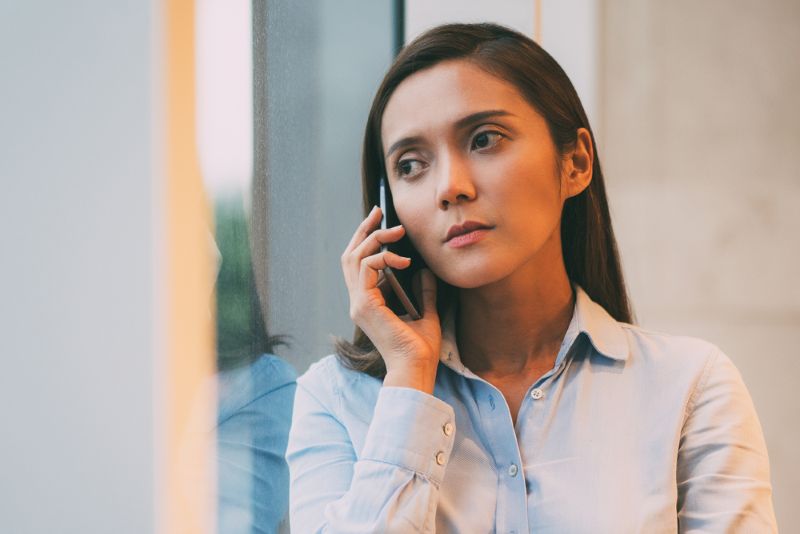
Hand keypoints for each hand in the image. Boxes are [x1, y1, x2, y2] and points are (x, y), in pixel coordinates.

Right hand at [341, 206, 440, 392]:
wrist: (416, 368)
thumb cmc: (420, 349)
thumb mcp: (426, 313)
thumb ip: (423, 292)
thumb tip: (425, 272)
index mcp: (369, 303)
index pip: (359, 265)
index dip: (366, 240)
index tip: (381, 222)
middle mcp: (359, 302)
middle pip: (350, 256)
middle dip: (363, 230)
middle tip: (379, 211)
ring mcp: (359, 303)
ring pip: (354, 257)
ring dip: (374, 239)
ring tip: (397, 232)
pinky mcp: (365, 304)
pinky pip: (366, 267)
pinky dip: (383, 257)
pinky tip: (403, 260)